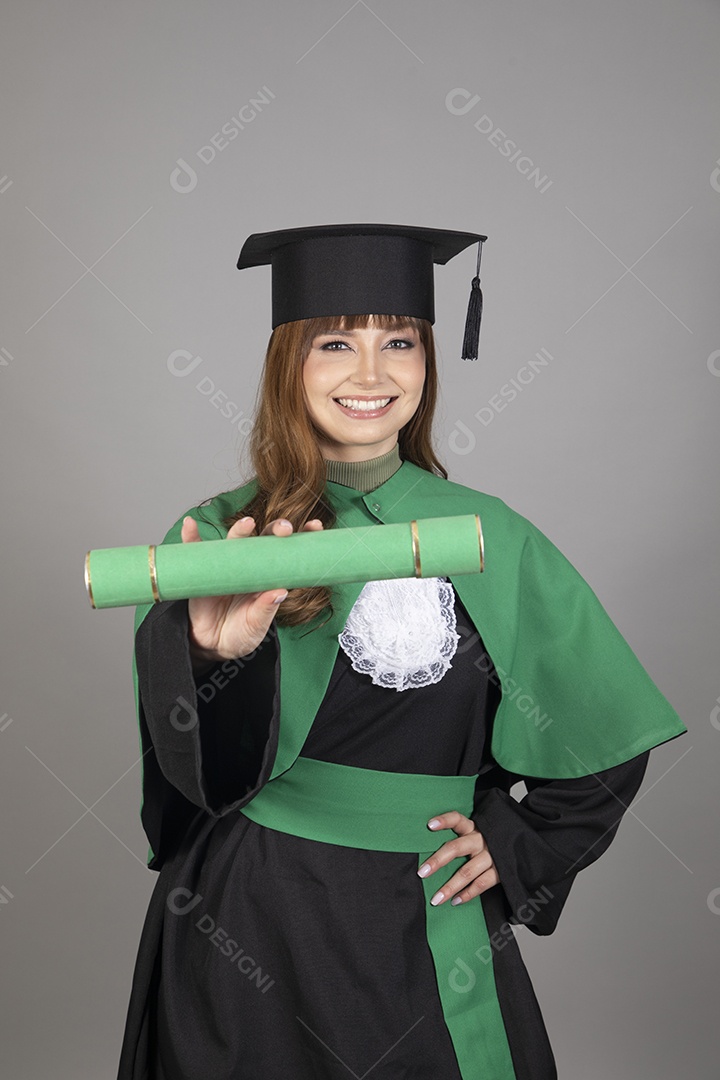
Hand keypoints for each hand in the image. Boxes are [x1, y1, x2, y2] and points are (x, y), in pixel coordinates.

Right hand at [182, 514, 323, 665]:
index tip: (315, 527)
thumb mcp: (256, 626)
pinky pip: (196, 550)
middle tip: (284, 529)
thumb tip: (280, 591)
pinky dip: (191, 537)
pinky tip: (190, 526)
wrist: (212, 645)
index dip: (302, 537)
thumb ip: (265, 610)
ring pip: (235, 541)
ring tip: (246, 524)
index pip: (288, 553)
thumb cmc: (240, 633)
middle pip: (264, 540)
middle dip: (276, 529)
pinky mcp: (204, 569)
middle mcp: (250, 565)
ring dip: (240, 530)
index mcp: (269, 577)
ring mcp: (227, 565)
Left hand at [417, 810, 498, 906]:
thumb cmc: (488, 842)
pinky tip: (455, 901)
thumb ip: (459, 837)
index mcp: (473, 828)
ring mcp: (491, 856)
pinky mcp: (501, 871)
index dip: (444, 820)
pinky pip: (481, 884)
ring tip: (435, 899)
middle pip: (456, 848)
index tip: (429, 825)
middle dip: (437, 861)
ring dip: (450, 887)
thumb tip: (428, 845)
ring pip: (467, 872)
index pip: (457, 819)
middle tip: (421, 873)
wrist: (520, 847)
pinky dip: (467, 894)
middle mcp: (481, 840)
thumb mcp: (476, 833)